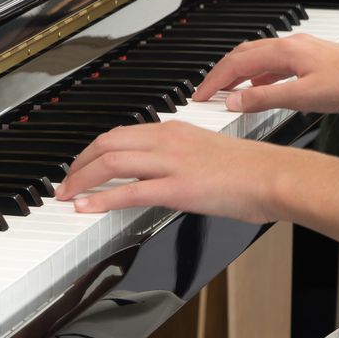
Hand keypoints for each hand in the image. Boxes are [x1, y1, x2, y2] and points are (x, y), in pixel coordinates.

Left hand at [57, 121, 302, 222]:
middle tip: (64, 182)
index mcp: (175, 130)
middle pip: (106, 144)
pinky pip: (129, 192)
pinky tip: (86, 207)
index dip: (93, 150)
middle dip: (78, 163)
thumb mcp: (207, 155)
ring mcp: (172, 163)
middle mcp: (168, 141)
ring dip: (81, 180)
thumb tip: (160, 177)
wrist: (274, 176)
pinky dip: (101, 199)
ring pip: (111, 163)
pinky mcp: (178, 187)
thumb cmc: (250, 171)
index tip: (81, 165)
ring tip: (67, 195)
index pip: (121, 134)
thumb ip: (179, 160)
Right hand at [192, 34, 338, 115]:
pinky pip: (274, 64)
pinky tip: (261, 89)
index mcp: (284, 51)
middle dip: (222, 73)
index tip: (200, 94)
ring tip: (228, 92)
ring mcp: (300, 51)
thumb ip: (265, 99)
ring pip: (258, 58)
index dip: (215, 80)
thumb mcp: (302, 97)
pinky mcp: (309, 59)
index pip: (236, 63)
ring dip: (239, 74)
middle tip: (207, 91)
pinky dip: (258, 76)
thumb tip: (234, 101)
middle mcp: (290, 46)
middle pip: (243, 55)